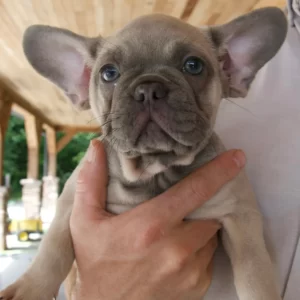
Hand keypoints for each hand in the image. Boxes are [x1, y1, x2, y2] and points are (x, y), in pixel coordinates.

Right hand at [70, 140, 244, 299]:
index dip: (218, 171)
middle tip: (180, 205)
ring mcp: (191, 271)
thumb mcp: (85, 221)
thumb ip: (92, 181)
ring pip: (210, 234)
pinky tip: (176, 251)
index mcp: (152, 225)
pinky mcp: (197, 287)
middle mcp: (178, 248)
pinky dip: (198, 248)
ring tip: (174, 229)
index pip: (195, 190)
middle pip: (209, 212)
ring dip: (199, 226)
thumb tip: (98, 146)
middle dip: (201, 205)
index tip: (237, 157)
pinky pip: (208, 256)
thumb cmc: (96, 263)